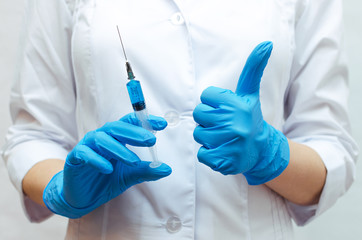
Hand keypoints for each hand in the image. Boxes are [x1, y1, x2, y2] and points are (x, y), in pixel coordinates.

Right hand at [43, 113, 171, 217]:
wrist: (83, 197)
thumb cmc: (106, 180)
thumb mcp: (130, 176)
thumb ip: (146, 170)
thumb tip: (167, 169)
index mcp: (116, 138)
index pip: (130, 123)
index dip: (145, 121)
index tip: (163, 123)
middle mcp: (102, 137)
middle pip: (117, 128)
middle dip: (135, 132)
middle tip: (151, 140)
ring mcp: (87, 146)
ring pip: (102, 139)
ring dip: (119, 150)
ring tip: (133, 161)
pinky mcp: (75, 158)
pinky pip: (85, 154)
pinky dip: (97, 160)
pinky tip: (108, 169)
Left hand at [193, 42, 288, 184]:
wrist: (262, 150)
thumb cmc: (250, 118)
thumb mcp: (250, 93)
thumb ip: (254, 68)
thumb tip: (266, 43)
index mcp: (238, 105)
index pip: (206, 97)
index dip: (214, 103)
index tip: (226, 109)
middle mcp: (234, 124)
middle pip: (199, 115)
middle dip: (208, 120)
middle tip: (224, 125)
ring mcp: (229, 144)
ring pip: (198, 135)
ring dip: (208, 137)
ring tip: (224, 138)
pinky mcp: (224, 161)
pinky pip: (202, 154)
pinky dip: (209, 154)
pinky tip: (223, 151)